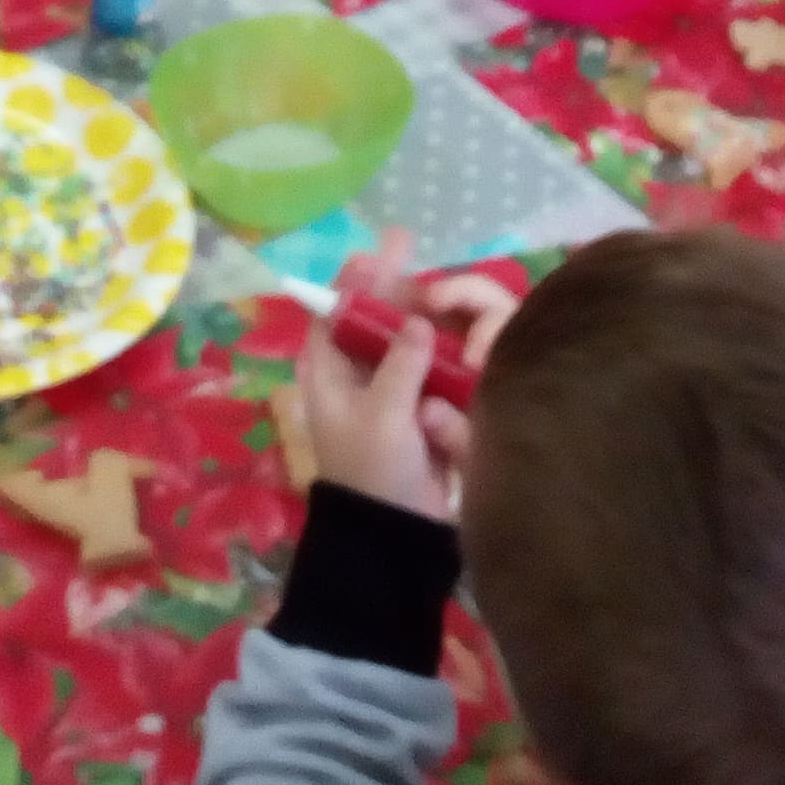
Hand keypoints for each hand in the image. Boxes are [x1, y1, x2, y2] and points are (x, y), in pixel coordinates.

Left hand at [302, 232, 517, 518]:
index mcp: (329, 374)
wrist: (397, 533)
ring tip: (444, 306)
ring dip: (422, 323)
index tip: (375, 251)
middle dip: (395, 288)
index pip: (333, 313)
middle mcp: (356, 375)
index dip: (352, 280)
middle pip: (373, 318)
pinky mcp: (420, 408)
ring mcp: (390, 391)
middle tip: (412, 251)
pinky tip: (455, 346)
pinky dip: (442, 359)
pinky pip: (432, 369)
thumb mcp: (383, 415)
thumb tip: (417, 322)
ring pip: (406, 340)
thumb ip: (400, 364)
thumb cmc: (376, 471)